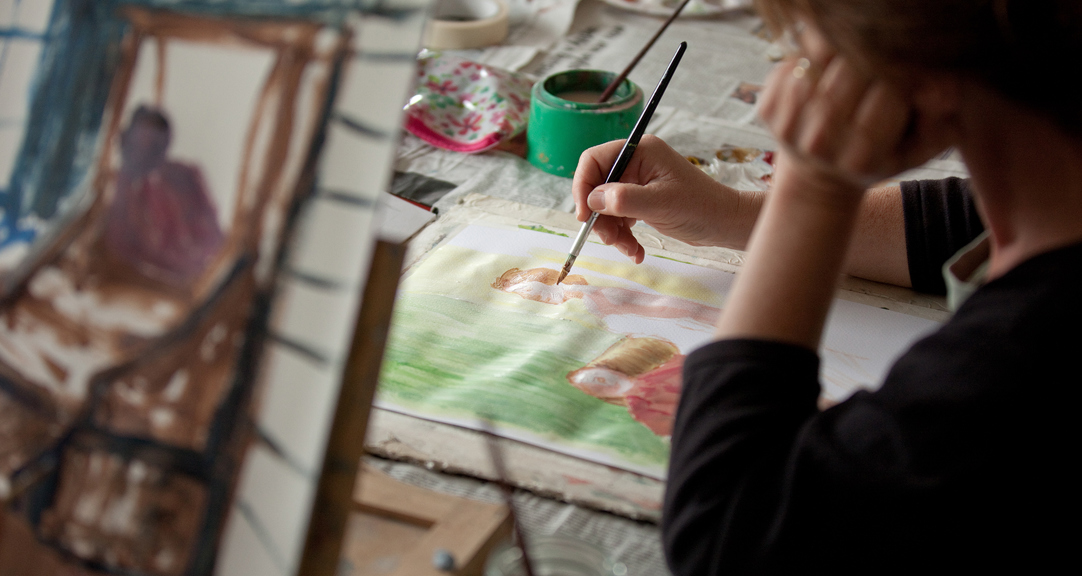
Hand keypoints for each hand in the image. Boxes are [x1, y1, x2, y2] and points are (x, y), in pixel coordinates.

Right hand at [572, 135, 758, 262]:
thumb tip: (592, 200)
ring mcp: (638, 182)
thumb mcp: (661, 203)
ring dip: (612, 231)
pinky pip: (619, 217)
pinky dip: (623, 236)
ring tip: (630, 250)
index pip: (594, 160)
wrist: (724, 224)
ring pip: (606, 206)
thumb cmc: (700, 207)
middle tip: (610, 240)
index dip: (583, 186)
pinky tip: (636, 251)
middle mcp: (636, 163)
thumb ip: (624, 199)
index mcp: (639, 151)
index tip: (584, 216)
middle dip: (600, 217)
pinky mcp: (641, 200)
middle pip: (597, 187)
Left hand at [757, 26, 952, 195]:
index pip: (891, 92)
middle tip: (880, 53)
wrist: (819, 179)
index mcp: (862, 158)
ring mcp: (788, 127)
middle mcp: (820, 145)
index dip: (905, 68)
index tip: (911, 65)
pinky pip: (791, 63)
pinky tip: (823, 67)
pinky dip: (809, 56)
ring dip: (839, 52)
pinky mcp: (767, 109)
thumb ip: (940, 122)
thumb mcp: (918, 148)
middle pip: (850, 72)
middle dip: (871, 55)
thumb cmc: (878, 157)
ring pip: (819, 61)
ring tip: (853, 58)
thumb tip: (944, 91)